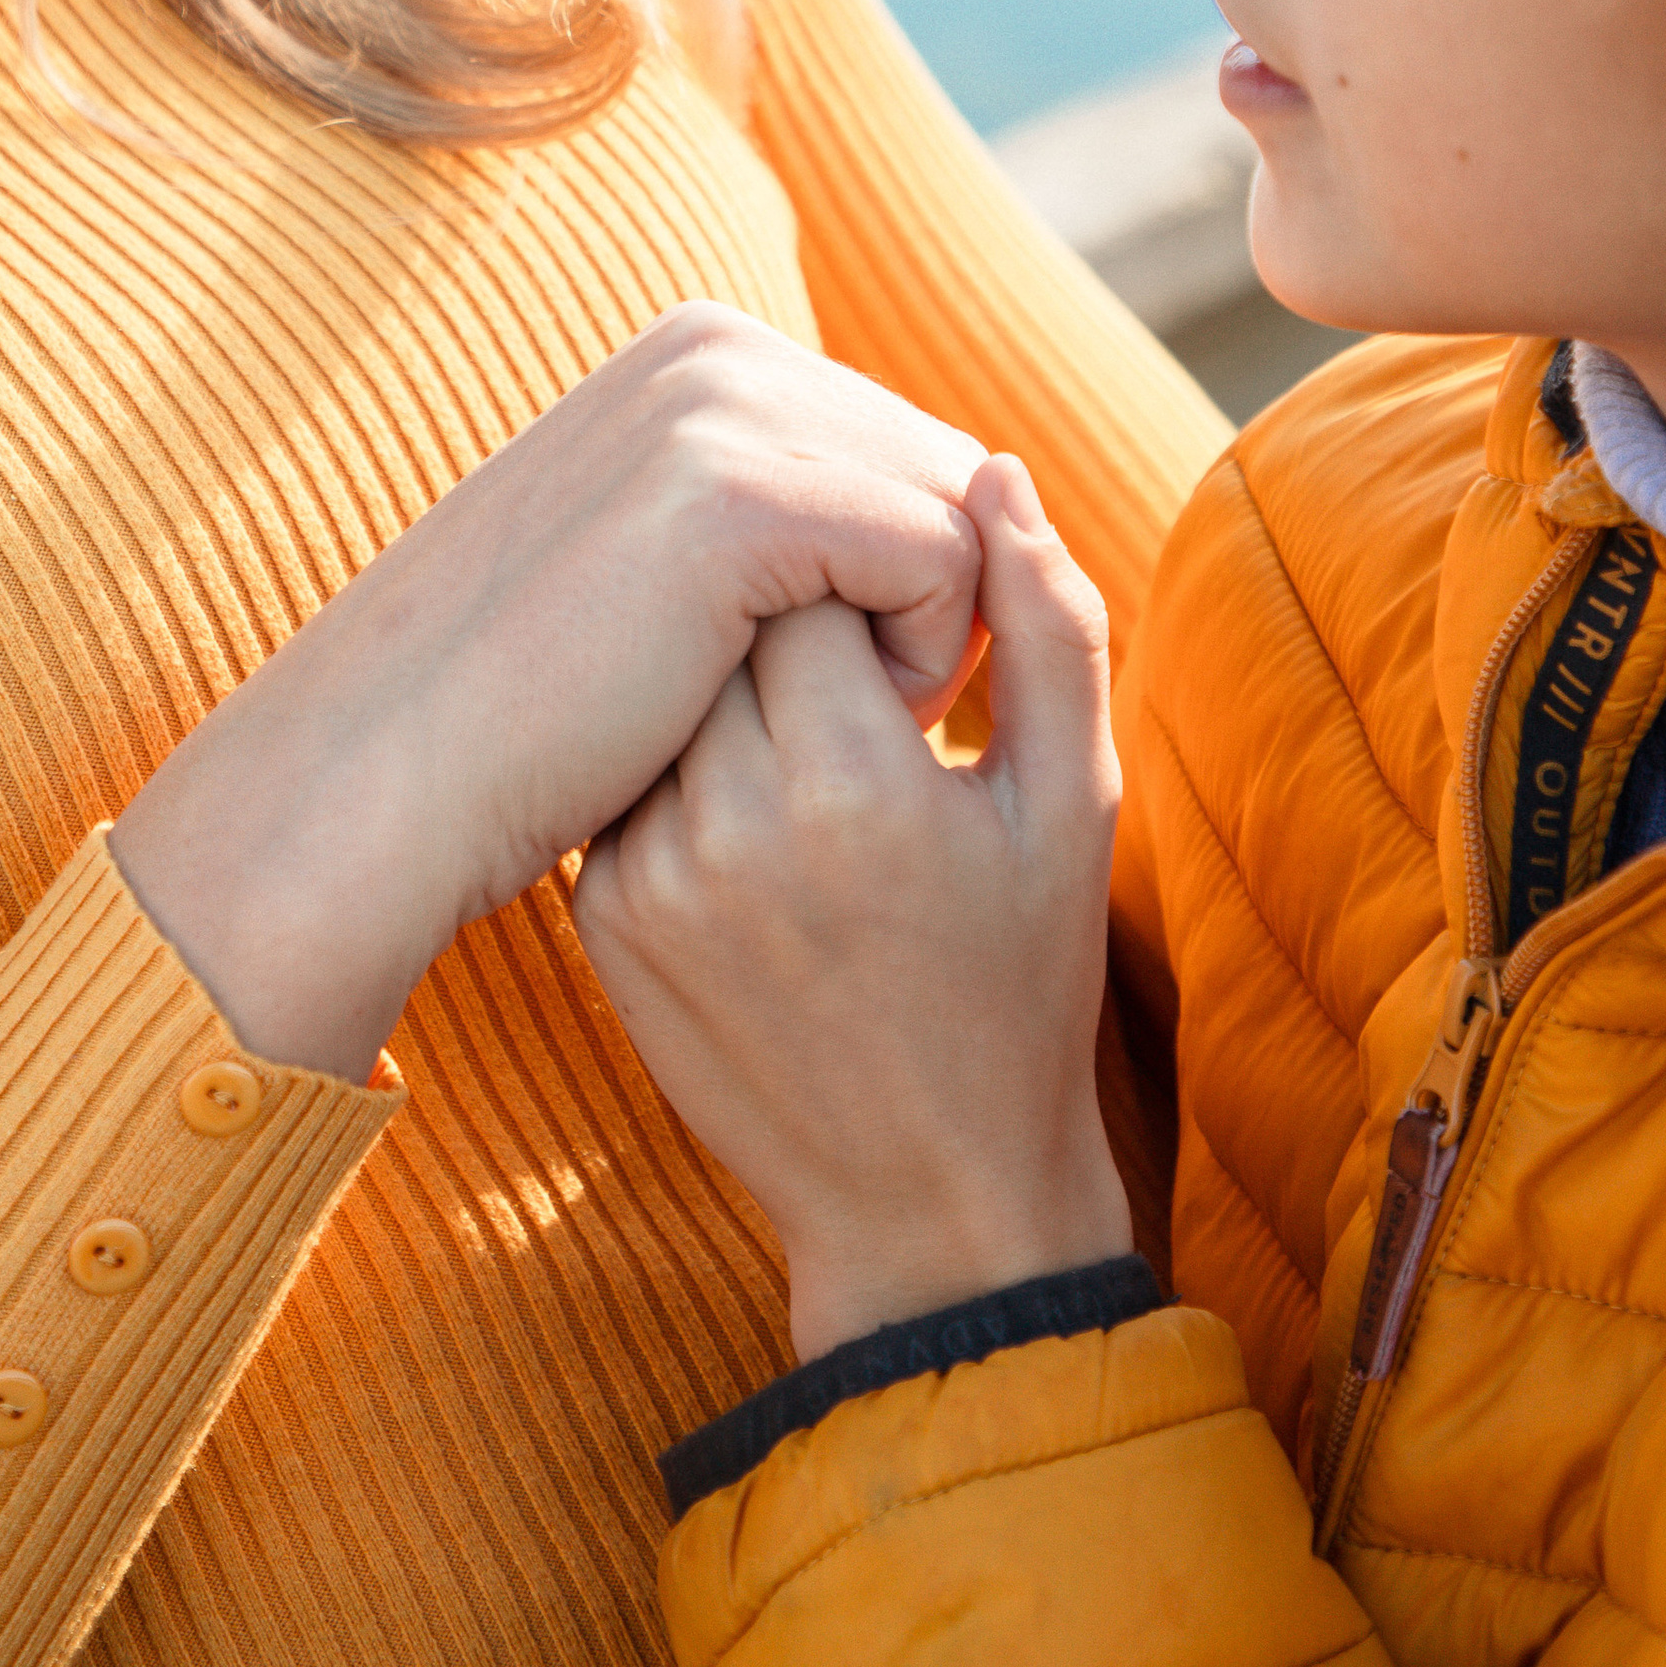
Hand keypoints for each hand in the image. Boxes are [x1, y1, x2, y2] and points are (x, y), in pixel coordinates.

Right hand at [109, 305, 987, 1084]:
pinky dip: (917, 660)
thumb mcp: (663, 564)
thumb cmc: (538, 711)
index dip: (907, 578)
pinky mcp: (741, 496)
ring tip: (820, 720)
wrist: (390, 776)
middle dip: (932, 600)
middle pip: (950, 471)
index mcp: (698, 349)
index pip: (906, 447)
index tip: (826, 676)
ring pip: (963, 514)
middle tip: (838, 713)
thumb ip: (776, 507)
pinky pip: (943, 561)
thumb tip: (961, 505)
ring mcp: (721, 407)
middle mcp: (715, 346)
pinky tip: (820, 724)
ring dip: (930, 635)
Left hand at [570, 454, 1131, 1360]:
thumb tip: (989, 467)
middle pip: (718, 618)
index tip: (907, 661)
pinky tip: (758, 835)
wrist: (924, 1199)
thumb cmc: (1021, 987)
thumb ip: (1044, 621)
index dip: (862, 589)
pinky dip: (683, 773)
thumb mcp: (1068, 804)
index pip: (807, 572)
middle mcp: (729, 827)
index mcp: (858, 783)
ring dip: (725, 694)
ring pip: (661, 688)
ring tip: (808, 769)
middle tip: (854, 701)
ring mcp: (646, 879)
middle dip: (783, 626)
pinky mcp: (597, 922)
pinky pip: (628, 775)